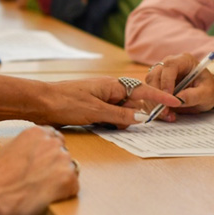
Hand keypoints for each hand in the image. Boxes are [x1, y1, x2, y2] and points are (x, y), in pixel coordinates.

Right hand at [0, 126, 79, 214]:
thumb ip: (3, 149)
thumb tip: (1, 155)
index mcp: (34, 133)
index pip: (52, 136)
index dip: (47, 151)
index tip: (42, 161)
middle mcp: (51, 143)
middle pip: (62, 152)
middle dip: (54, 164)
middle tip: (41, 178)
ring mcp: (62, 161)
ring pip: (70, 169)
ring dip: (60, 179)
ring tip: (43, 191)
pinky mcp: (68, 181)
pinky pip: (74, 187)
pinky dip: (64, 194)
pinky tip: (50, 199)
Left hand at [41, 77, 181, 127]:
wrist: (38, 103)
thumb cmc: (64, 103)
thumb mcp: (95, 111)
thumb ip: (120, 115)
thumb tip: (141, 117)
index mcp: (111, 85)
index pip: (142, 89)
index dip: (159, 96)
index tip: (175, 101)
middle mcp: (108, 90)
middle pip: (134, 101)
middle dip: (145, 112)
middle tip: (161, 122)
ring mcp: (100, 99)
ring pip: (122, 110)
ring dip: (126, 119)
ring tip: (123, 126)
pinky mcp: (92, 108)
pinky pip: (111, 115)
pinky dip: (115, 122)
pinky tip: (113, 128)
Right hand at [145, 53, 213, 115]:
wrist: (205, 94)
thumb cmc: (208, 90)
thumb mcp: (207, 93)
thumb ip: (194, 95)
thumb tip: (178, 99)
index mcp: (184, 60)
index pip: (169, 66)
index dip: (167, 81)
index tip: (169, 97)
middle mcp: (169, 65)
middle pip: (155, 75)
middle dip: (158, 95)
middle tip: (165, 111)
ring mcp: (161, 74)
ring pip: (149, 86)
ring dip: (154, 102)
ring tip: (167, 115)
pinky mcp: (157, 85)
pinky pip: (149, 95)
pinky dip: (154, 106)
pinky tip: (165, 115)